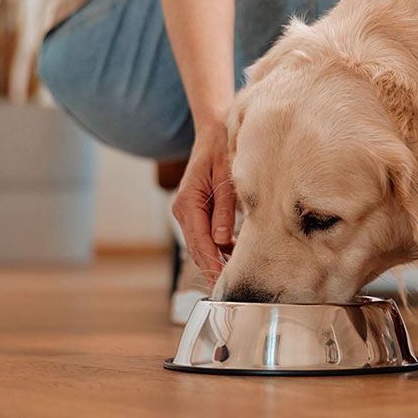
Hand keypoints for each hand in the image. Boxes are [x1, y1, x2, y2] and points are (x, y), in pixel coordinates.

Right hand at [171, 123, 235, 284]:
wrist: (214, 130)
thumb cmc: (222, 149)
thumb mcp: (226, 177)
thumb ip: (225, 209)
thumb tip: (222, 241)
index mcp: (188, 200)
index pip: (200, 241)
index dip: (212, 263)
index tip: (224, 281)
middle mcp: (183, 208)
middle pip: (197, 247)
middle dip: (212, 267)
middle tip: (230, 288)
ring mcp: (186, 210)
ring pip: (199, 243)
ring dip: (214, 259)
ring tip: (233, 275)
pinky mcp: (195, 210)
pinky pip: (203, 234)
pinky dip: (215, 246)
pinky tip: (232, 254)